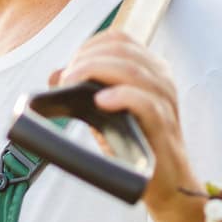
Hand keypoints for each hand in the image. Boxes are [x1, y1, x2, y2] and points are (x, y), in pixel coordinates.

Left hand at [53, 30, 198, 217]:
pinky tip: (100, 101)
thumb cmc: (136, 143)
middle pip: (121, 50)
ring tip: (71, 85)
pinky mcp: (164, 124)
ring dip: (94, 71)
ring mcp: (165, 100)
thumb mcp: (106, 111)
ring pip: (131, 70)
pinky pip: (144, 101)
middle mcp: (161, 78)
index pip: (118, 39)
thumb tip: (56, 75)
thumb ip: (85, 89)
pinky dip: (120, 96)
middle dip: (86, 59)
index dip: (89, 46)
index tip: (70, 66)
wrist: (163, 182)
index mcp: (150, 69)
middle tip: (66, 79)